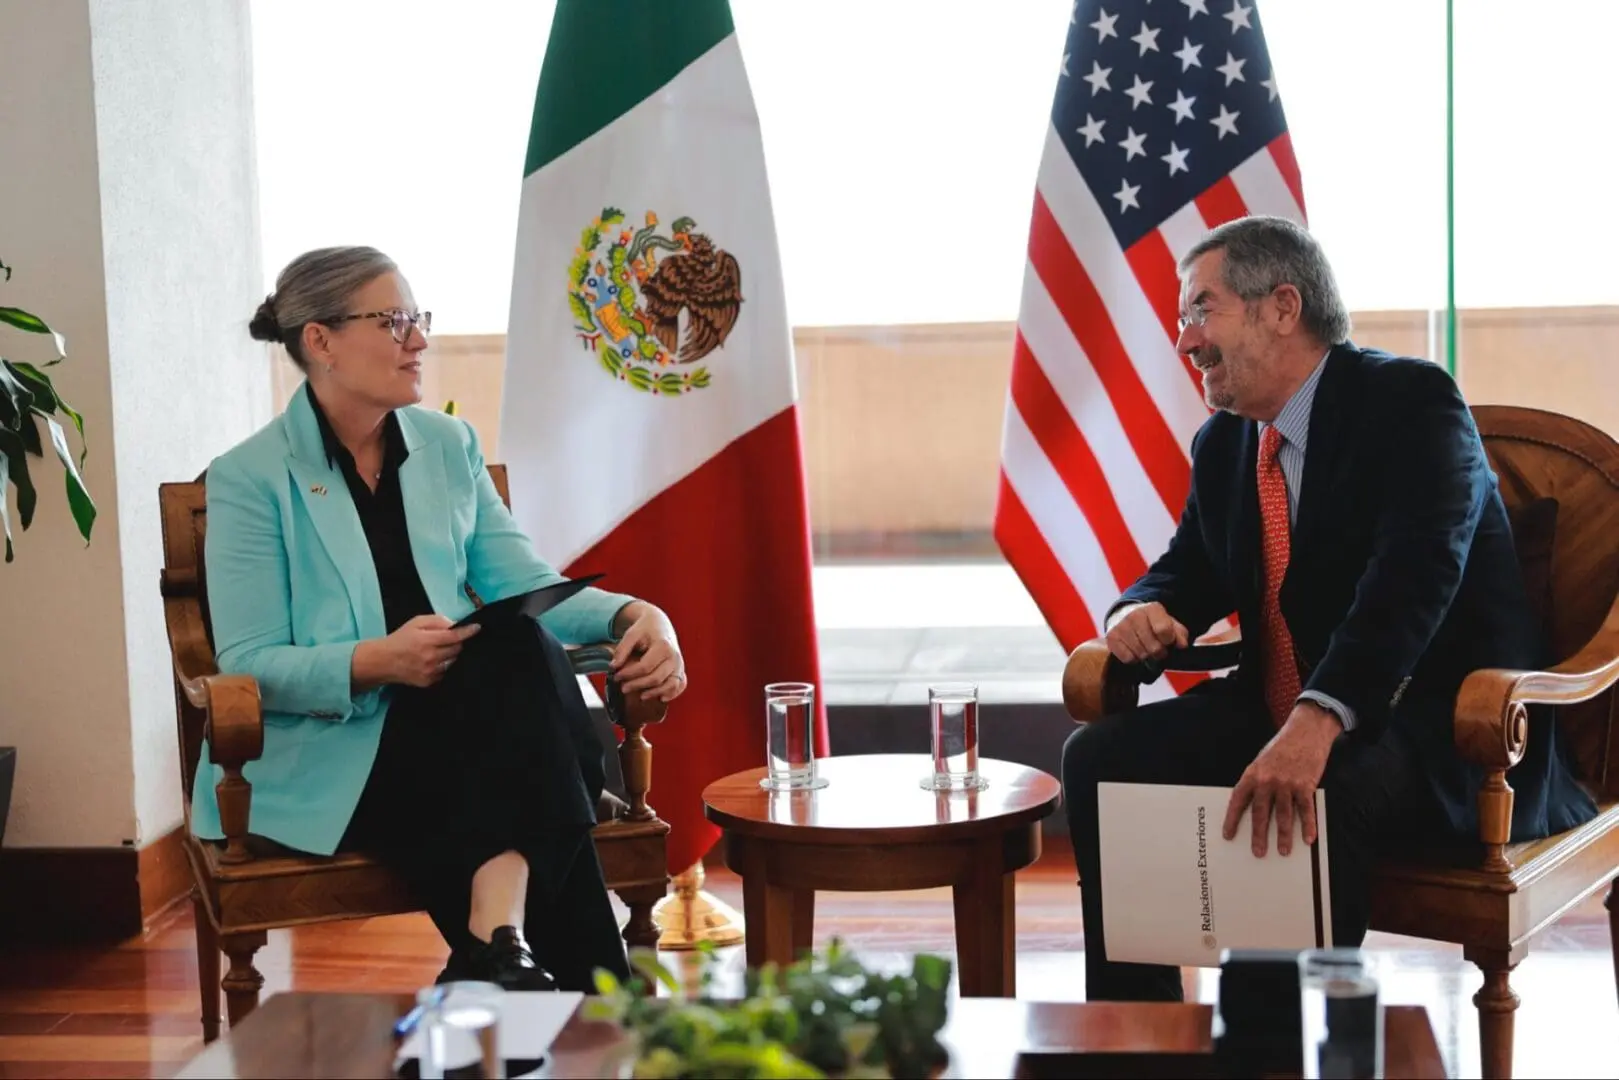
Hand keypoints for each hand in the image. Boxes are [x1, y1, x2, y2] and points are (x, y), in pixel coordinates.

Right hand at [384, 614, 480, 687]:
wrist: (383, 661)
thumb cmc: (401, 639)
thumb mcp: (417, 622)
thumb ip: (437, 621)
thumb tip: (454, 625)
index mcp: (427, 640)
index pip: (454, 637)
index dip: (468, 632)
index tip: (478, 628)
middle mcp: (431, 657)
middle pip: (457, 650)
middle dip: (458, 643)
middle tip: (452, 640)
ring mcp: (431, 672)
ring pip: (453, 662)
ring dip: (452, 655)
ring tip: (442, 650)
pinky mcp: (429, 682)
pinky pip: (446, 672)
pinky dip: (445, 665)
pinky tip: (437, 661)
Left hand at [609, 602, 685, 701]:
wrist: (660, 624)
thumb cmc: (645, 628)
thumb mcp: (631, 633)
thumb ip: (622, 649)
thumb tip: (614, 666)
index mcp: (663, 646)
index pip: (645, 667)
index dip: (629, 674)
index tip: (616, 676)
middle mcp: (674, 656)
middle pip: (656, 678)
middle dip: (638, 685)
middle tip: (623, 688)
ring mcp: (679, 664)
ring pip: (670, 685)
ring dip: (655, 693)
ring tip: (641, 696)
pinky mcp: (681, 669)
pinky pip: (681, 684)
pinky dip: (673, 693)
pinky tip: (661, 698)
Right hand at [1106, 601, 1188, 663]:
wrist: (1125, 614)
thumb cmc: (1151, 622)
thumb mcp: (1169, 623)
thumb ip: (1179, 633)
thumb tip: (1182, 645)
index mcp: (1152, 609)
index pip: (1164, 631)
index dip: (1168, 640)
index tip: (1167, 640)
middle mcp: (1135, 615)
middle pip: (1154, 647)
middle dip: (1159, 652)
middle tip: (1157, 649)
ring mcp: (1121, 626)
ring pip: (1141, 654)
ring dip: (1146, 656)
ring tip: (1145, 648)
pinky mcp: (1111, 637)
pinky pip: (1127, 658)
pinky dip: (1133, 658)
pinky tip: (1134, 650)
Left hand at [1223, 702, 1341, 856]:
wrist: (1305, 732)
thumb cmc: (1281, 748)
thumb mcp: (1261, 762)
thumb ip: (1257, 783)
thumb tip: (1253, 808)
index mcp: (1252, 774)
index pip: (1238, 800)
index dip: (1232, 819)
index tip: (1229, 836)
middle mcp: (1267, 780)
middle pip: (1261, 813)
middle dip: (1259, 835)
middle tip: (1258, 852)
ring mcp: (1287, 783)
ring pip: (1284, 815)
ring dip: (1284, 835)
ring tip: (1283, 851)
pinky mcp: (1305, 784)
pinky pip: (1306, 809)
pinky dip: (1307, 825)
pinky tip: (1307, 839)